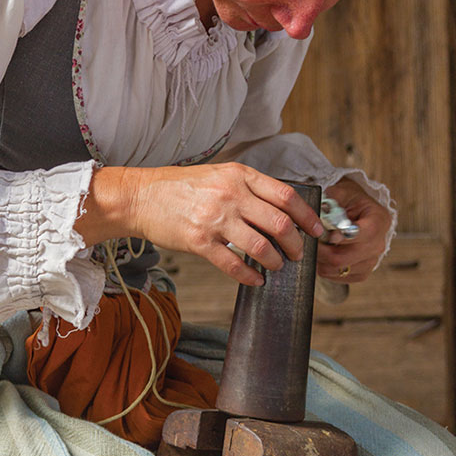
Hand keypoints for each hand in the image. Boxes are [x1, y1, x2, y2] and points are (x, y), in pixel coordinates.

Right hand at [76, 164, 325, 285]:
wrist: (140, 197)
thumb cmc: (178, 187)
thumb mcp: (218, 175)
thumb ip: (247, 187)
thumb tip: (278, 210)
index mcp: (239, 175)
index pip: (286, 196)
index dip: (307, 216)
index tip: (316, 230)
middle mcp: (231, 195)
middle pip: (280, 223)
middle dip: (295, 243)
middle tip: (297, 253)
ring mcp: (215, 219)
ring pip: (261, 247)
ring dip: (275, 262)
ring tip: (276, 266)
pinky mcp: (200, 242)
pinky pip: (234, 265)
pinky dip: (250, 276)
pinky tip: (255, 280)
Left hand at [315, 177, 390, 282]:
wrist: (357, 212)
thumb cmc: (349, 200)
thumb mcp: (343, 191)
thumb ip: (332, 199)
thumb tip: (320, 211)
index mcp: (379, 220)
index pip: (365, 234)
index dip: (342, 237)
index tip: (326, 234)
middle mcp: (379, 244)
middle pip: (345, 257)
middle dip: (321, 250)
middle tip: (308, 240)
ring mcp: (371, 261)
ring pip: (338, 269)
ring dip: (320, 260)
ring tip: (315, 246)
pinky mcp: (362, 273)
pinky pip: (338, 277)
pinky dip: (325, 268)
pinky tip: (322, 255)